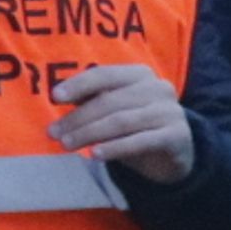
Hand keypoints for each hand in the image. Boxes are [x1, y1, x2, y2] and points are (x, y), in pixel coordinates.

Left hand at [51, 63, 195, 184]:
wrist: (176, 153)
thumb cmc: (137, 126)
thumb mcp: (114, 109)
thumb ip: (92, 99)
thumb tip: (59, 95)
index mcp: (140, 74)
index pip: (105, 75)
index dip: (79, 84)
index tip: (55, 97)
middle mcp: (158, 88)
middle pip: (110, 101)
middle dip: (78, 118)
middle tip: (54, 133)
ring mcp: (170, 111)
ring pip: (121, 121)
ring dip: (89, 134)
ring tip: (67, 145)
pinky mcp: (176, 135)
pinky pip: (140, 141)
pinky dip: (114, 148)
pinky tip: (94, 155)